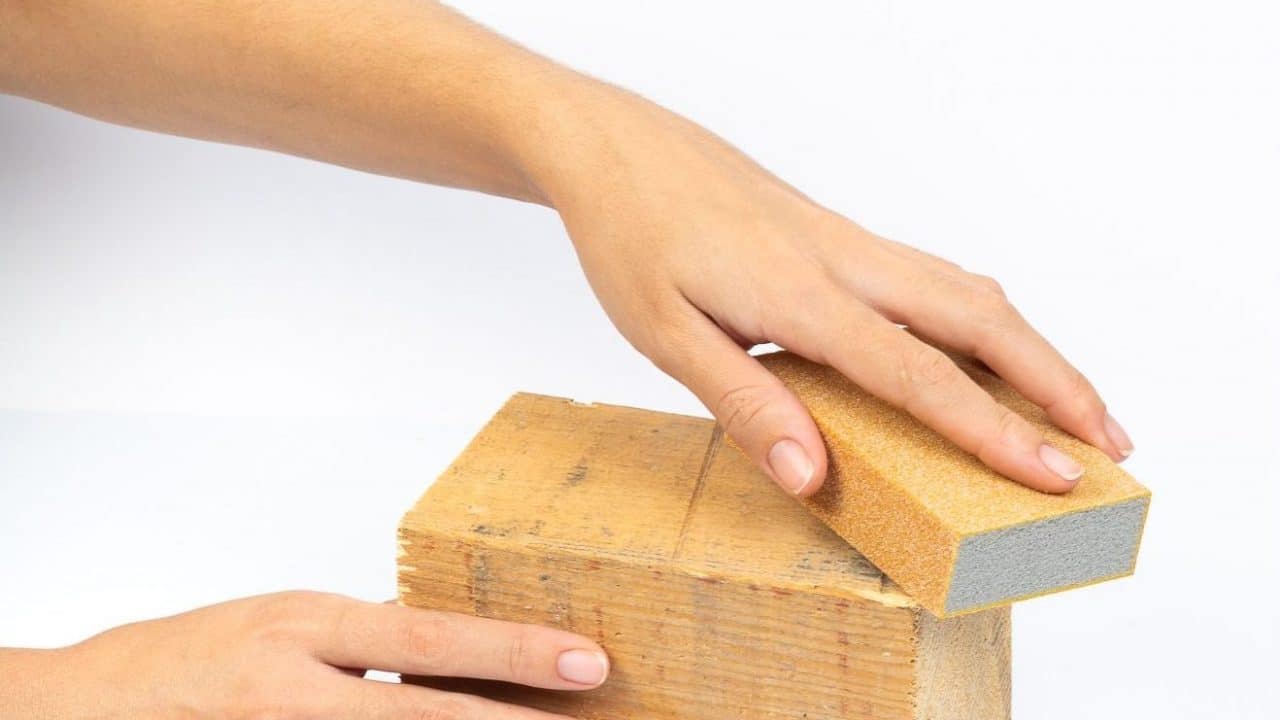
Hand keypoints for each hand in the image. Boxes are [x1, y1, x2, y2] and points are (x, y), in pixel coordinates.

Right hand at [0, 591, 608, 718]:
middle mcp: (294, 687)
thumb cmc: (197, 657)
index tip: (587, 660)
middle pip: (423, 714)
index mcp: (306, 626)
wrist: (85, 708)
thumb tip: (457, 659)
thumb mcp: (287, 625)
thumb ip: (365, 644)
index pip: (431, 638)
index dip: (514, 650)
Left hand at [528, 84, 1133, 495]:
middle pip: (980, 318)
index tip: (1056, 476)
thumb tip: (811, 476)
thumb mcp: (665, 336)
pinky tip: (985, 350)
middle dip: (1055, 381)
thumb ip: (744, 403)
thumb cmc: (633, 238)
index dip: (994, 431)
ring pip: (967, 291)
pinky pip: (934, 279)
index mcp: (801, 296)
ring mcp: (848, 242)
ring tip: (1070, 404)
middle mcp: (844, 262)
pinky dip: (983, 320)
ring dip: (1030, 348)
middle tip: (1110, 442)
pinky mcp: (840, 236)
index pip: (920, 375)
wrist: (619, 149)